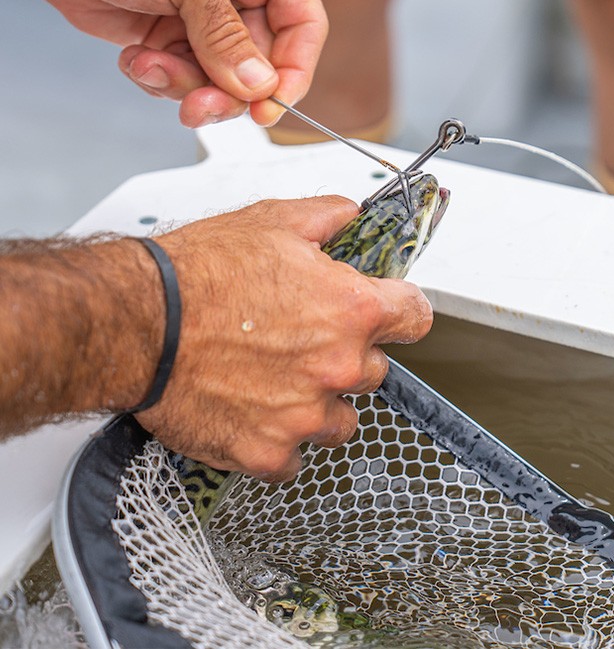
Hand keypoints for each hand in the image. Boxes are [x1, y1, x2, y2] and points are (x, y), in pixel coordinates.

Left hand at [4, 0, 326, 126]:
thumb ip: (225, 34)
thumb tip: (258, 86)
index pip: (303, 25)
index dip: (292, 71)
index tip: (270, 106)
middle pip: (262, 64)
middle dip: (229, 91)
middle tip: (202, 106)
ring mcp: (206, 17)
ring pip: (223, 80)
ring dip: (186, 86)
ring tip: (151, 68)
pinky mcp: (173, 37)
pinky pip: (184, 80)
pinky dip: (159, 80)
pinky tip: (135, 57)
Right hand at [134, 196, 432, 479]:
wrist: (137, 323)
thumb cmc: (197, 274)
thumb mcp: (272, 221)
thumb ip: (328, 217)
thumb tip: (353, 214)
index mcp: (351, 309)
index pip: (416, 318)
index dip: (401, 311)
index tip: (389, 314)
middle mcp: (338, 366)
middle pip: (374, 370)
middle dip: (346, 357)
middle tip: (300, 342)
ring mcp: (305, 415)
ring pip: (341, 420)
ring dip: (319, 404)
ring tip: (275, 381)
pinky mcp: (267, 452)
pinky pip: (293, 459)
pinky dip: (277, 441)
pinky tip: (251, 414)